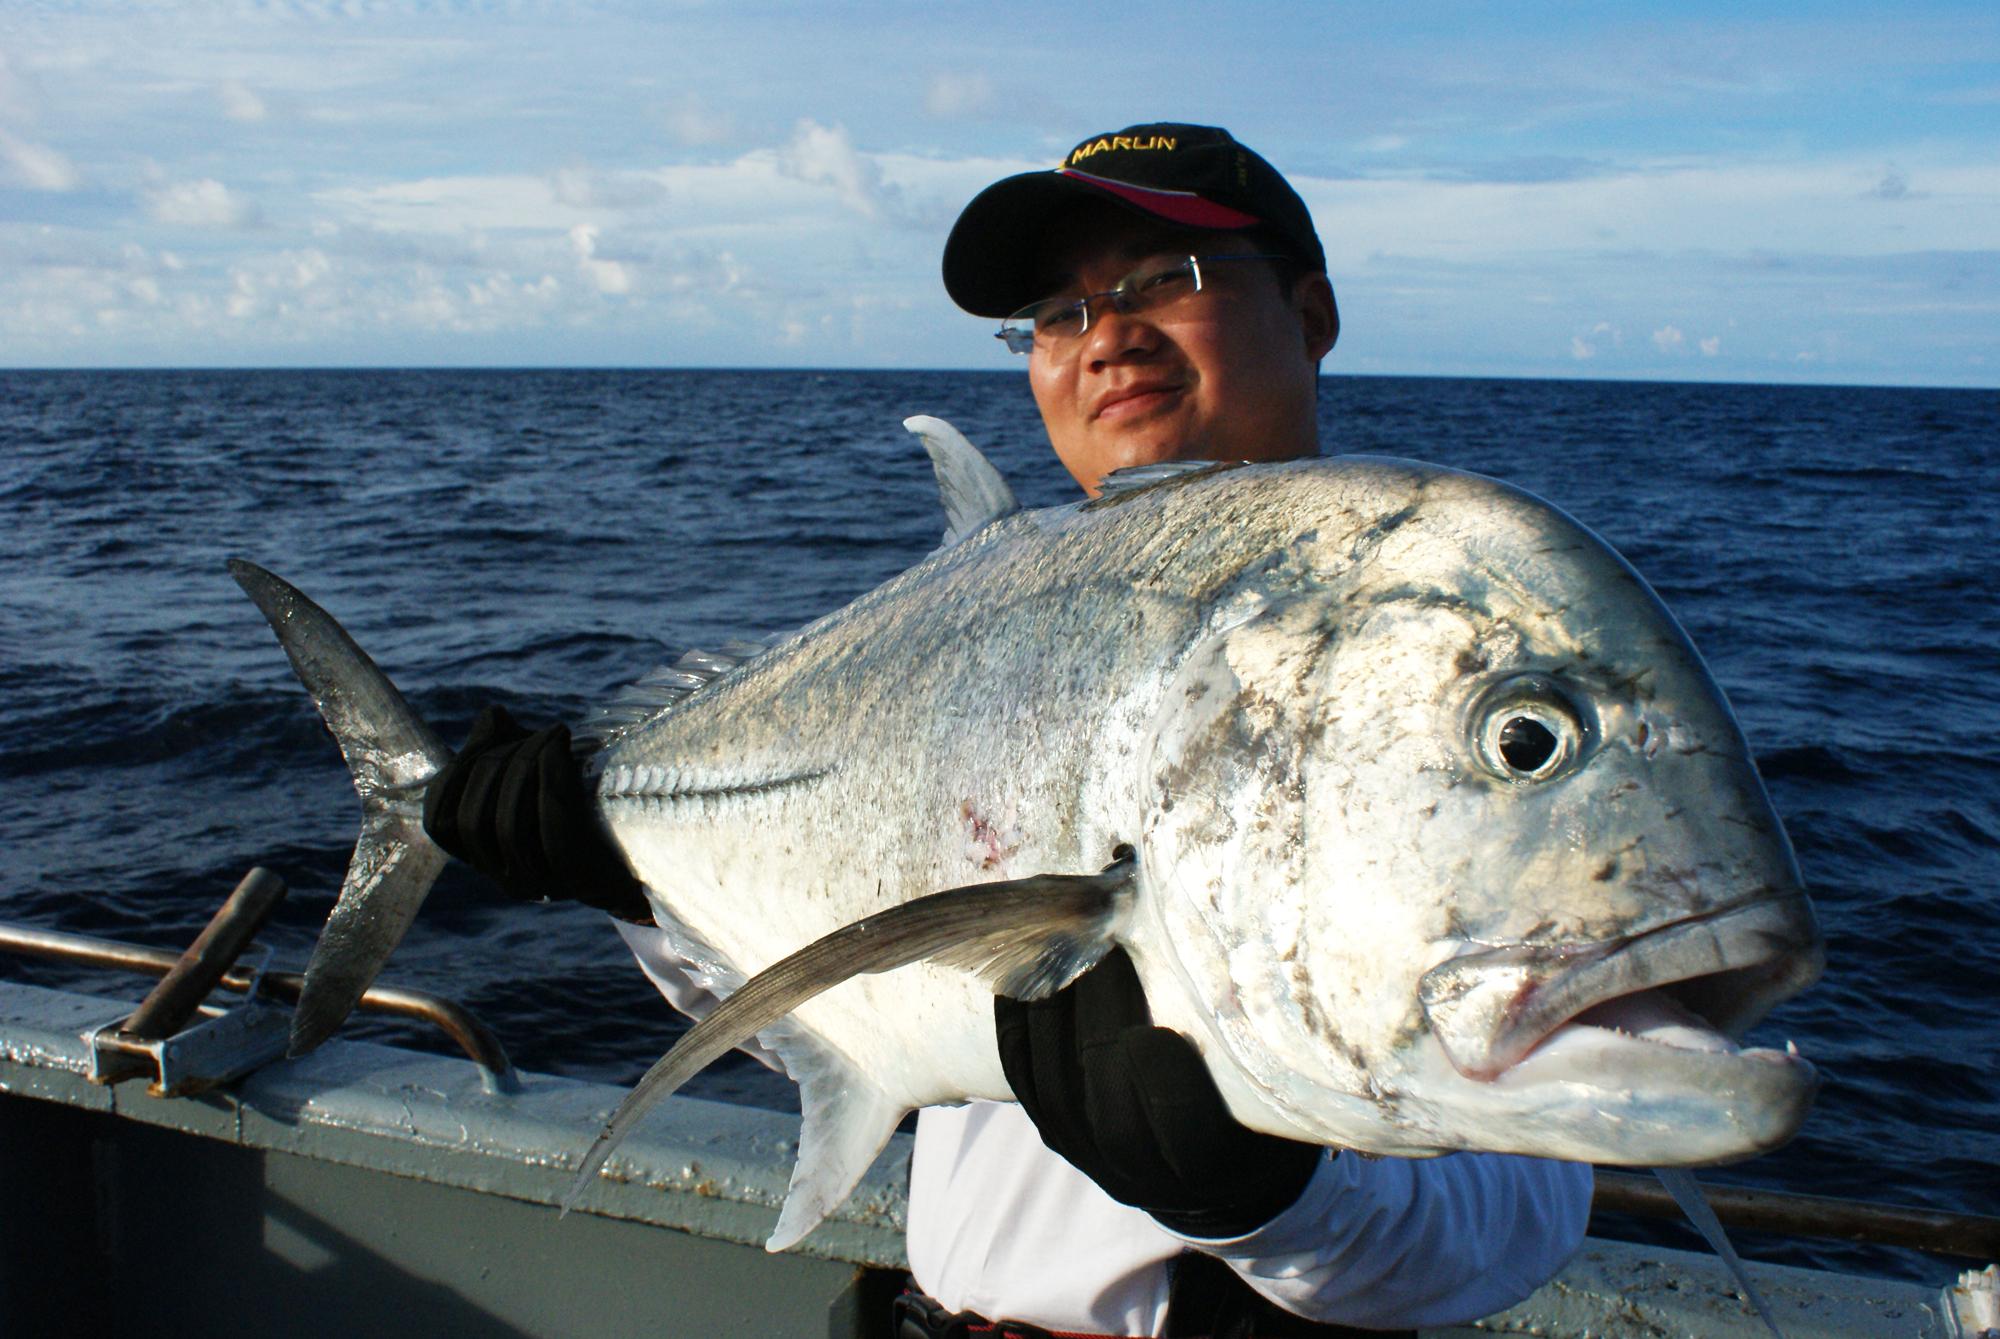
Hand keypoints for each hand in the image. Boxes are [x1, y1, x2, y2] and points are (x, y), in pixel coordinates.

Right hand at [422, 705, 651, 921]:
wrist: (651, 843)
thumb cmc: (586, 798)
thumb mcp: (536, 765)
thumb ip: (506, 744)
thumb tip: (492, 717)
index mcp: (486, 855)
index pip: (439, 822)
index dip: (455, 773)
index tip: (493, 732)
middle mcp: (506, 877)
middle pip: (472, 820)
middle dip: (496, 762)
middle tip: (533, 732)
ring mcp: (543, 885)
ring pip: (509, 828)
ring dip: (526, 767)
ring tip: (552, 735)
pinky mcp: (579, 880)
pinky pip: (553, 834)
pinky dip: (552, 781)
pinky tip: (560, 747)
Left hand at [995, 947, 1323, 1237]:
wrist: (1217, 1176)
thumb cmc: (1257, 1103)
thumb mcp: (1277, 1078)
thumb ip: (1258, 1029)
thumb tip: (1228, 925)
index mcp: (1219, 1166)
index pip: (1190, 1139)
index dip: (1169, 1091)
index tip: (1158, 1033)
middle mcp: (1149, 1176)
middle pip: (1111, 1113)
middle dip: (1102, 1022)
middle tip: (1107, 944)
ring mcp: (1093, 1160)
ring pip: (1057, 1094)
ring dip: (1055, 1014)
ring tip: (1065, 946)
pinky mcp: (1056, 1134)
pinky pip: (1023, 1081)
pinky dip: (1017, 1025)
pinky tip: (1021, 976)